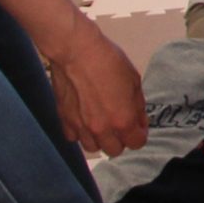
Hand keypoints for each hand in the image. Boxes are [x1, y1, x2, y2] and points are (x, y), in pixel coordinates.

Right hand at [44, 19, 146, 155]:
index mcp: (123, 120)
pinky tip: (84, 118)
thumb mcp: (134, 81)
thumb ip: (137, 107)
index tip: (137, 125)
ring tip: (101, 121)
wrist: (76, 51)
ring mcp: (80, 127)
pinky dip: (80, 132)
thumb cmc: (108, 61)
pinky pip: (73, 138)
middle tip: (120, 123)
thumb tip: (139, 121)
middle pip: (114, 150)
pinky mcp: (64, 121)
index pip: (137, 143)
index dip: (139, 134)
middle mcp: (101, 129)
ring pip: (93, 147)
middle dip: (121, 139)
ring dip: (99, 138)